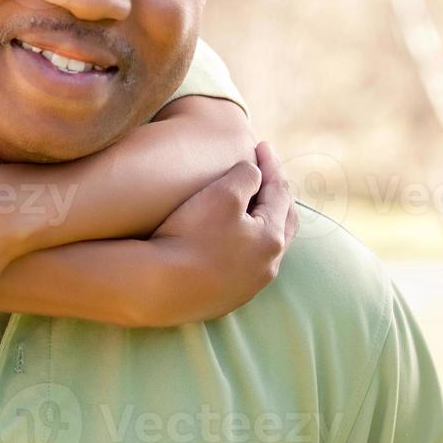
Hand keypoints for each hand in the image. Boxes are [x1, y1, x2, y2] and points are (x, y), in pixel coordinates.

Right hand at [139, 141, 297, 326]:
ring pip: (266, 247)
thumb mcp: (222, 194)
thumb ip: (246, 175)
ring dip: (263, 222)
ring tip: (252, 206)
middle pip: (283, 223)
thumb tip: (255, 173)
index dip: (272, 165)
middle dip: (277, 196)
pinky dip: (246, 245)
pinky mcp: (227, 298)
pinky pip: (246, 265)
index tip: (262, 145)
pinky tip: (230, 240)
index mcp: (272, 238)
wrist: (159, 287)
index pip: (280, 193)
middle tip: (268, 175)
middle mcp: (268, 265)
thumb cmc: (191, 236)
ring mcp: (249, 286)